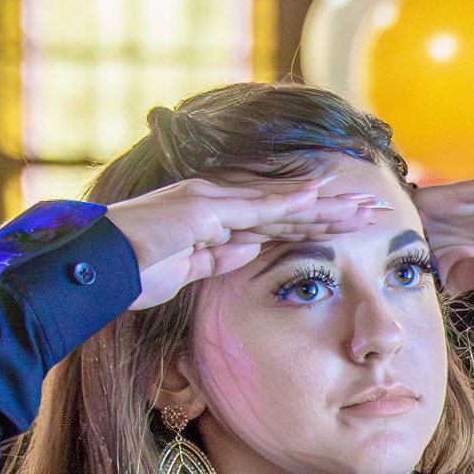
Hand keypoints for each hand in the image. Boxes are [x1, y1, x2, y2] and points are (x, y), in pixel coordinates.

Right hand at [104, 177, 390, 309]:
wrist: (97, 269)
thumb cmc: (132, 274)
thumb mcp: (188, 272)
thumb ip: (218, 258)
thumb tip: (249, 251)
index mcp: (218, 217)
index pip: (280, 218)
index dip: (319, 220)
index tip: (353, 223)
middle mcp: (220, 201)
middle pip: (290, 204)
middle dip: (335, 207)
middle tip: (376, 208)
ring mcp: (212, 201)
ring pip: (282, 201)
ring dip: (326, 204)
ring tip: (363, 206)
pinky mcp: (204, 208)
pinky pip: (254, 206)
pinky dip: (288, 202)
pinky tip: (320, 199)